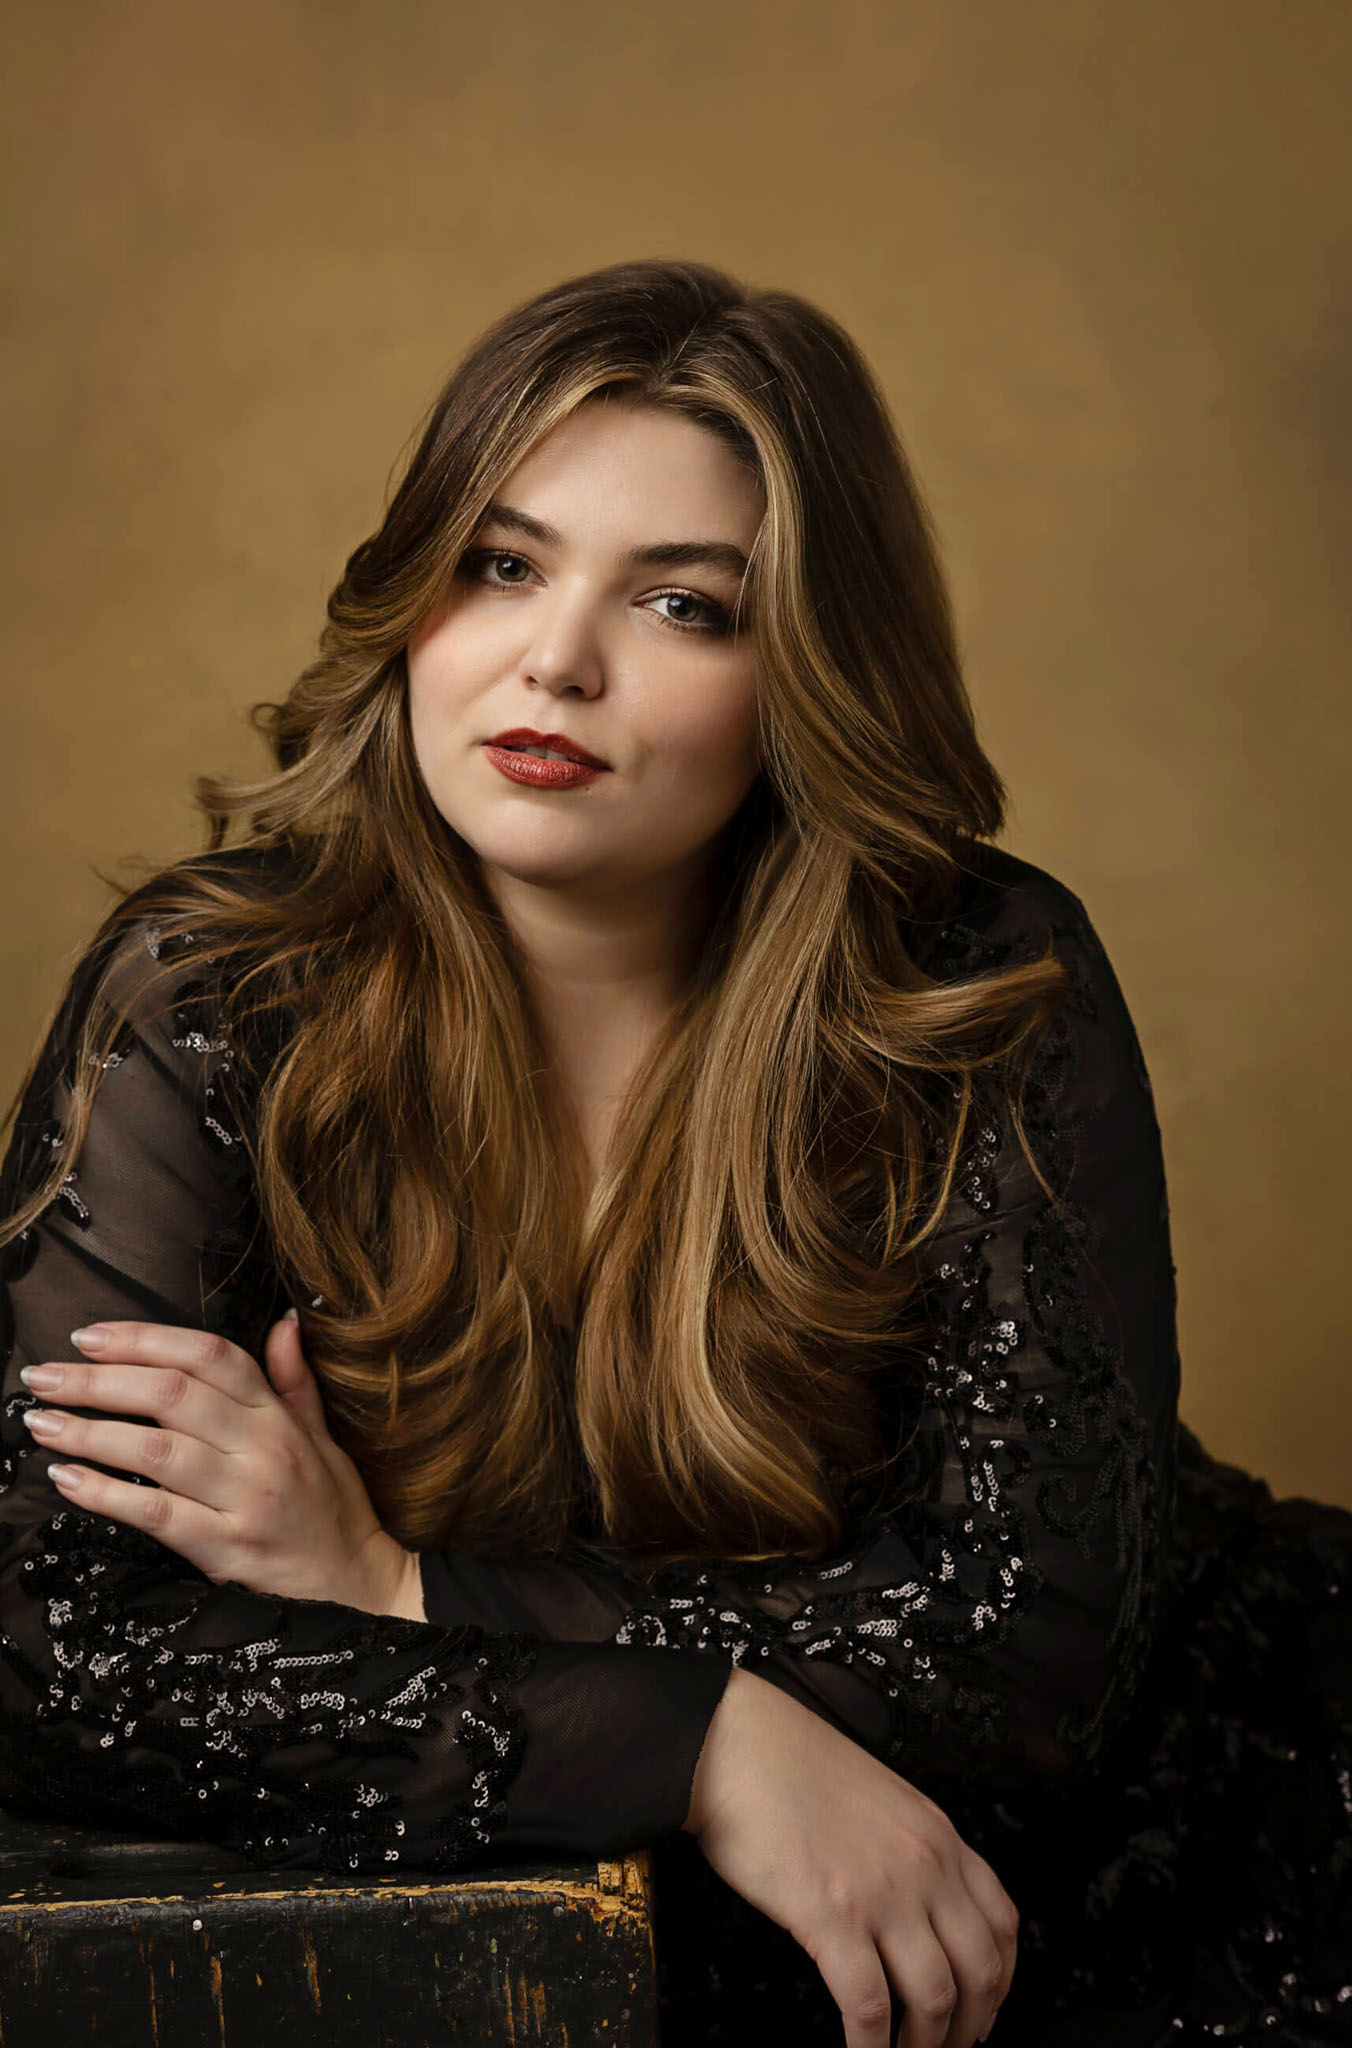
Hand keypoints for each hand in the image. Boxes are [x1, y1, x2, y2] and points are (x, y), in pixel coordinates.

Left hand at [18, 1315, 424, 1619]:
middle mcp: (263, 1449)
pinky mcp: (226, 1548)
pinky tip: (66, 1479)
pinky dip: (104, 1494)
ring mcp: (245, 1499)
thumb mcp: (322, 1436)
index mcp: (279, 1417)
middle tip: (44, 1375)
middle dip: (97, 1380)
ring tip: (41, 1421)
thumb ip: (294, 1381)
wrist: (356, 1585)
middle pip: (171, 1396)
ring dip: (88, 1433)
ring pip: (155, 1451)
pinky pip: (155, 1513)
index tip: (89, 1336)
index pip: (209, 1356)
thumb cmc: (331, 1507)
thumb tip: (284, 1323)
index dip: (144, 1339)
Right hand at [682, 1668, 1016, 2047]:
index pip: (1002, 1925)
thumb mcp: (879, 1797)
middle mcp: (924, 1866)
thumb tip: (915, 1912)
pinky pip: (868, 2005)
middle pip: (981, 1972)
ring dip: (924, 2045)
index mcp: (938, 1836)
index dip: (999, 1983)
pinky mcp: (831, 1915)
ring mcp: (881, 1893)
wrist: (736, 1742)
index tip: (984, 2011)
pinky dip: (871, 2047)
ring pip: (934, 1997)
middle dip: (970, 2028)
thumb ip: (909, 1850)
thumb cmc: (790, 1766)